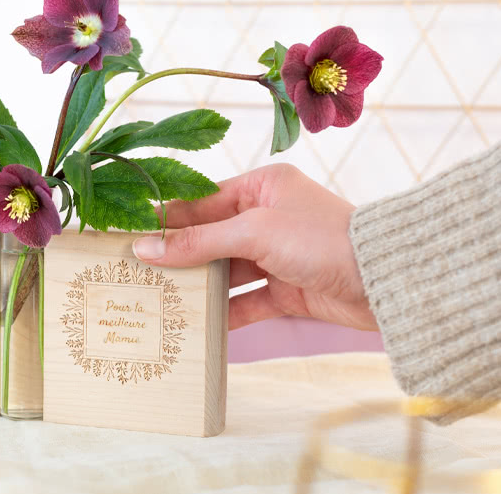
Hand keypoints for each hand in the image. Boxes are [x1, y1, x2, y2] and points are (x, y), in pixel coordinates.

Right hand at [132, 164, 376, 330]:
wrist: (387, 281)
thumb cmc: (323, 238)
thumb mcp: (254, 233)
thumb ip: (199, 242)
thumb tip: (146, 249)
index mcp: (261, 188)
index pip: (201, 203)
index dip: (166, 220)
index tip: (129, 234)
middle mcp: (267, 218)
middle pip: (209, 238)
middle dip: (177, 257)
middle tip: (135, 273)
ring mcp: (276, 256)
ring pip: (225, 272)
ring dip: (198, 287)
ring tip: (158, 302)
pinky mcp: (287, 290)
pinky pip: (246, 301)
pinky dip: (225, 314)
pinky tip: (198, 327)